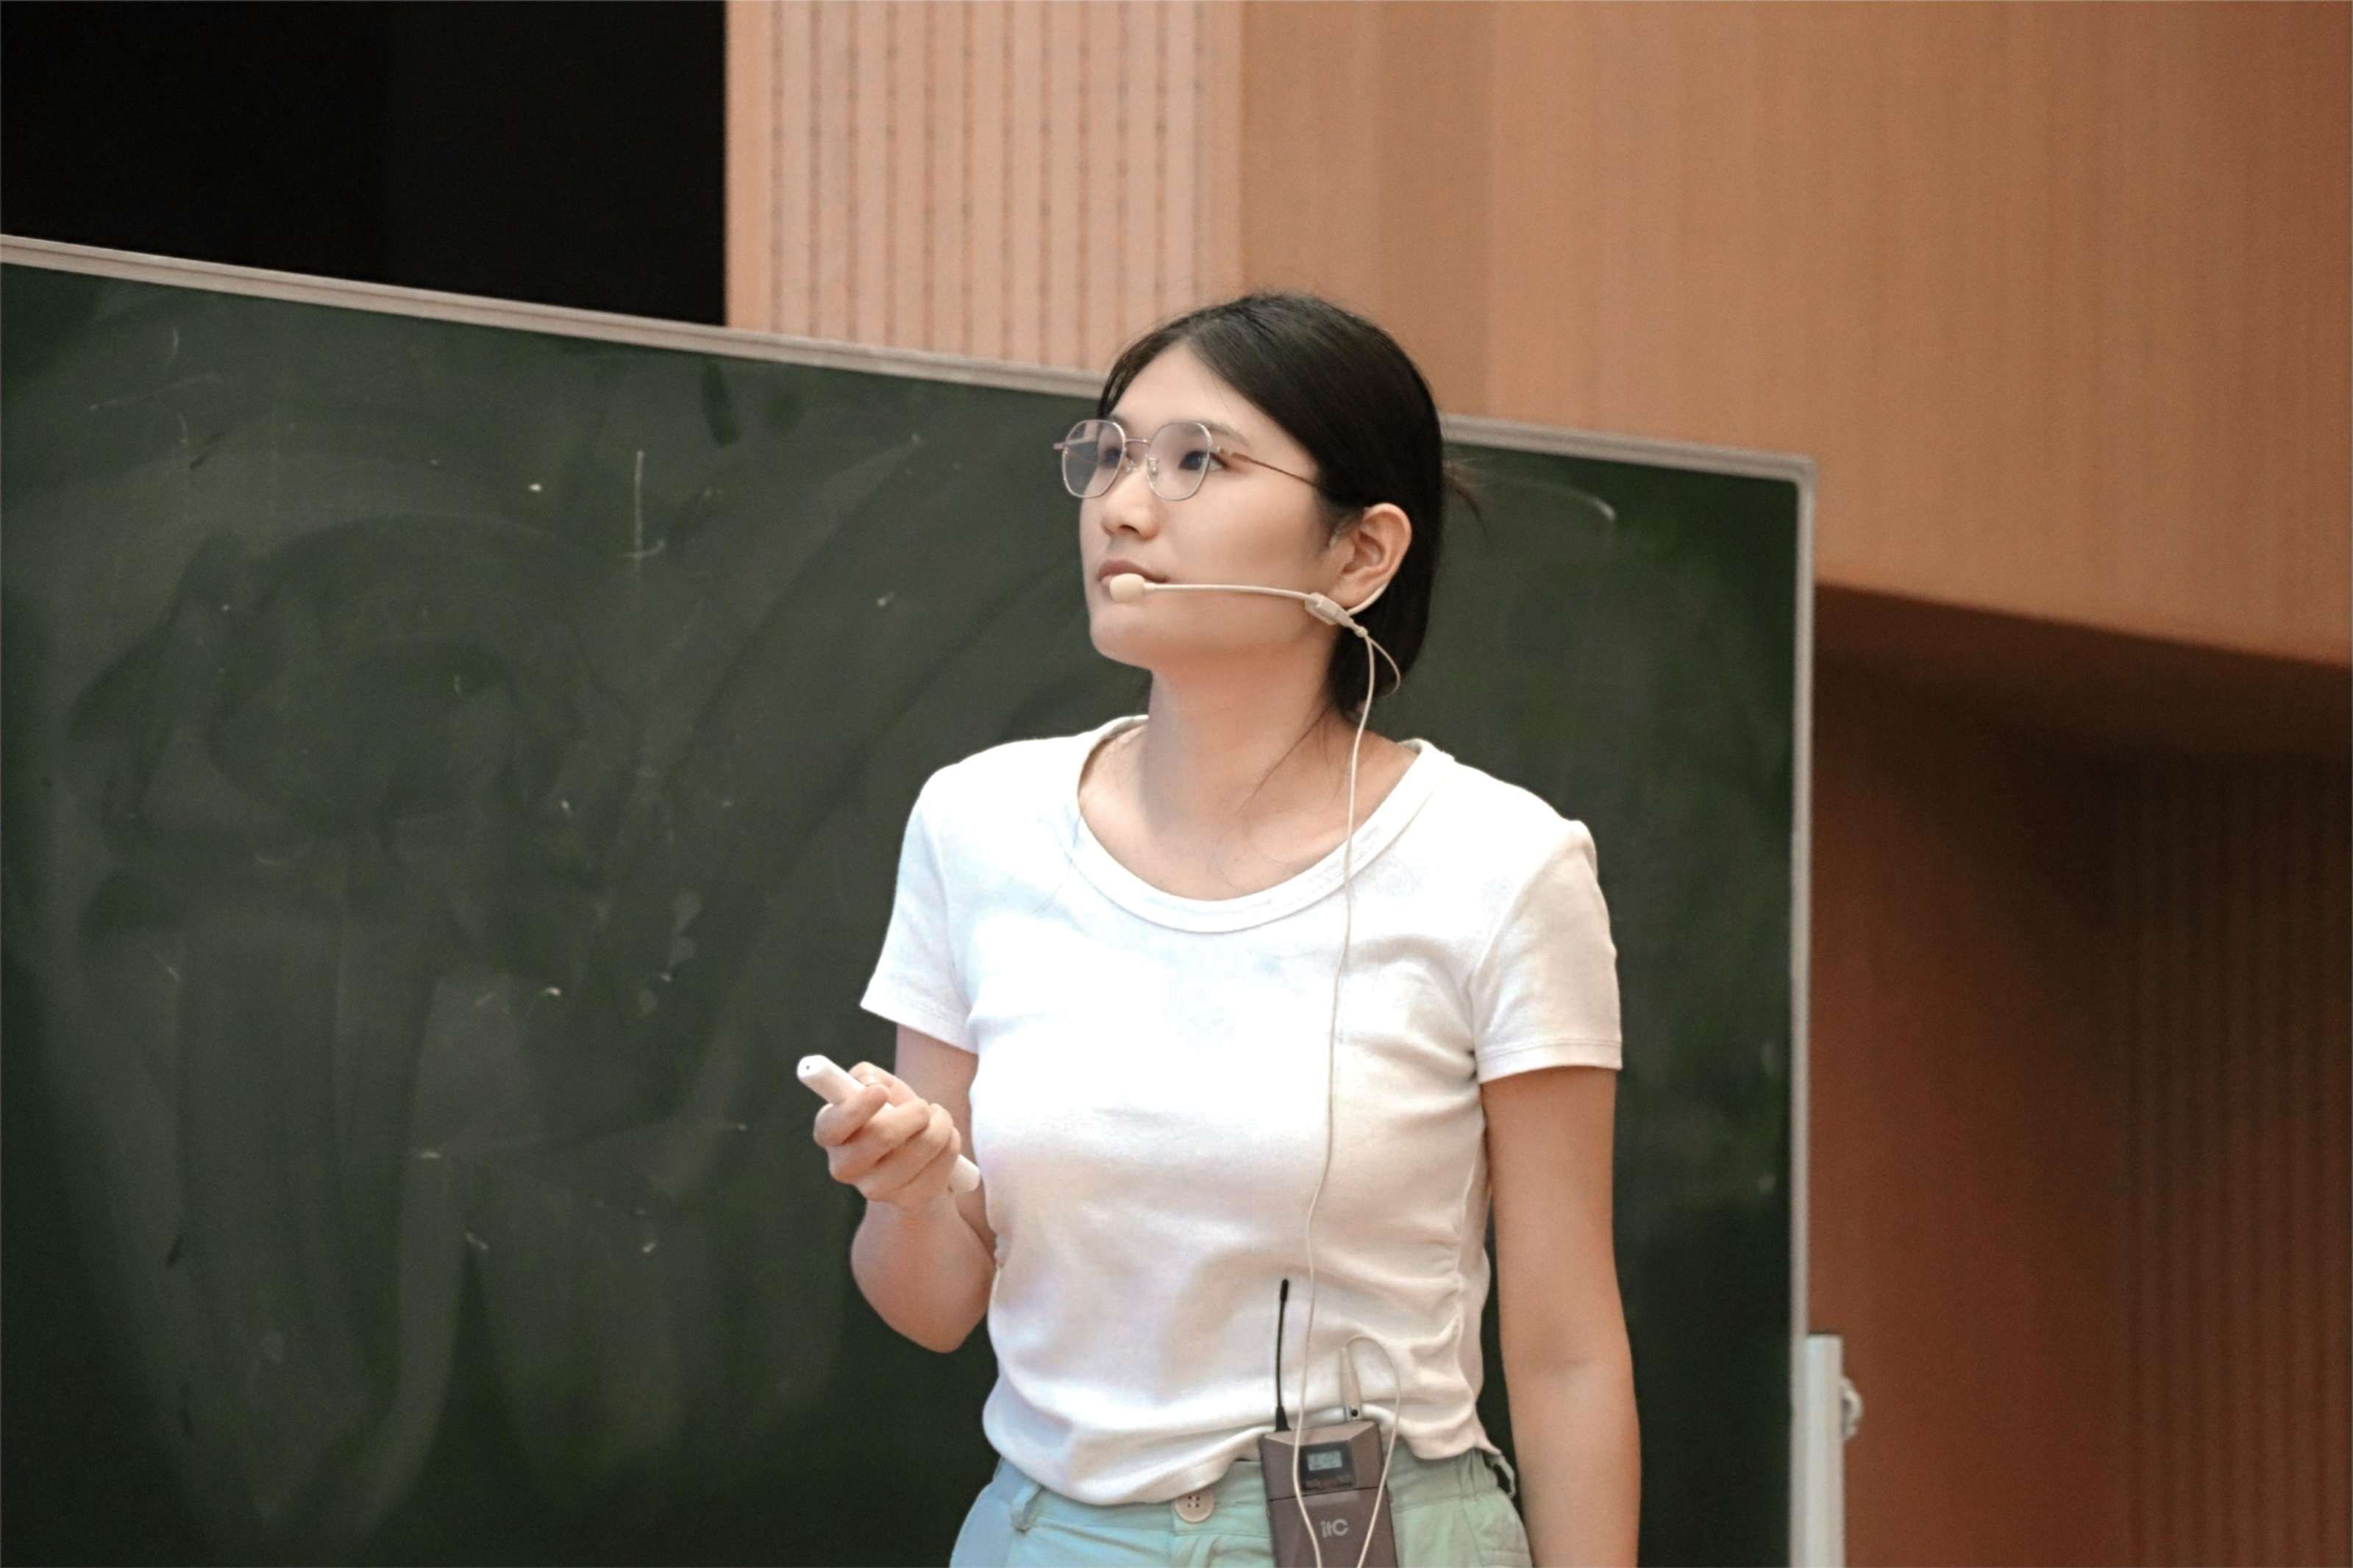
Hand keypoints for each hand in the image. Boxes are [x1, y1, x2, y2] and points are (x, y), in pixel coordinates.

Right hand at [809, 1062, 966, 1210]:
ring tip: (939, 1118)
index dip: (855, 1108)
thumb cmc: (891, 1114)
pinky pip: (941, 1165)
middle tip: (923, 1106)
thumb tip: (868, 1082)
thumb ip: (868, 1076)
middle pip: (882, 1135)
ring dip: (941, 1124)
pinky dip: (951, 1143)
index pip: (831, 1125)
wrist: (914, 1159)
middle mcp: (845, 1166)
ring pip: (921, 1148)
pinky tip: (945, 1140)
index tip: (881, 1092)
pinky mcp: (907, 1201)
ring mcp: (875, 1189)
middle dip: (914, 1112)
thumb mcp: (879, 1087)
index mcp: (830, 1133)